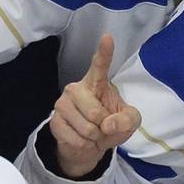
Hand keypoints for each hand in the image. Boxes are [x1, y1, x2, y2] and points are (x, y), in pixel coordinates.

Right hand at [50, 34, 141, 178]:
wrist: (89, 146)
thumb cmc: (110, 126)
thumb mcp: (128, 122)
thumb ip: (128, 119)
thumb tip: (108, 124)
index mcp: (96, 83)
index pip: (100, 65)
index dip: (104, 52)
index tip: (108, 37)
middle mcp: (76, 89)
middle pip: (95, 112)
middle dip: (104, 126)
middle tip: (102, 127)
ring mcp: (62, 104)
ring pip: (86, 128)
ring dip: (95, 137)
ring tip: (93, 133)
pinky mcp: (54, 121)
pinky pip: (77, 139)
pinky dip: (85, 145)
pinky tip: (82, 140)